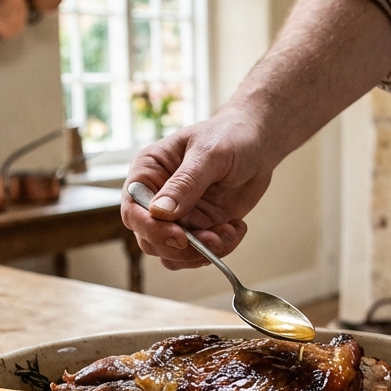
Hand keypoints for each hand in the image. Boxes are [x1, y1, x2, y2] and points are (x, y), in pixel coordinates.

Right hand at [122, 107, 275, 270]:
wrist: (257, 144)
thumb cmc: (229, 136)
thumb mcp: (209, 154)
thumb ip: (185, 183)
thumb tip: (160, 212)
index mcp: (148, 171)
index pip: (133, 209)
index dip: (151, 229)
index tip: (179, 238)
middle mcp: (157, 197)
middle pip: (149, 239)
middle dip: (181, 248)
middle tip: (214, 239)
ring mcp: (177, 215)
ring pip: (172, 252)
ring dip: (201, 252)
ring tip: (230, 231)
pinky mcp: (198, 227)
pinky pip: (197, 253)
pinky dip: (218, 249)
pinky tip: (236, 228)